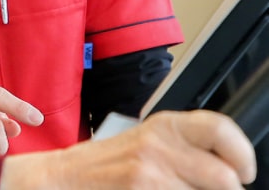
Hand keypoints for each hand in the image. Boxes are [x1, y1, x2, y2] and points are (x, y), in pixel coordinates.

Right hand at [0, 109, 256, 188]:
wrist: (60, 178)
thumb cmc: (101, 168)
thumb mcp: (144, 145)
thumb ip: (182, 150)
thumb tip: (227, 170)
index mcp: (162, 126)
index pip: (221, 128)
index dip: (242, 154)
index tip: (244, 173)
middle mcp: (158, 144)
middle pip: (225, 178)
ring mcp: (150, 171)